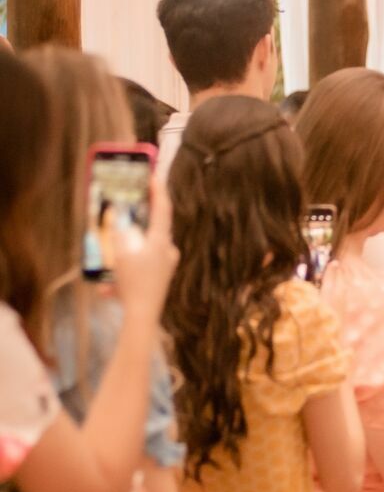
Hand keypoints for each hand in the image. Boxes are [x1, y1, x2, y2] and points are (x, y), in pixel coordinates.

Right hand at [109, 170, 178, 322]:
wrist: (142, 316)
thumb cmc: (135, 282)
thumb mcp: (123, 253)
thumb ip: (121, 232)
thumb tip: (120, 219)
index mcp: (162, 242)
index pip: (163, 209)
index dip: (158, 191)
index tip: (154, 175)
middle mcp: (168, 252)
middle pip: (152, 229)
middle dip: (135, 222)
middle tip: (124, 212)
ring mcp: (164, 267)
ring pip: (141, 250)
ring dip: (123, 254)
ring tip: (109, 263)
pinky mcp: (158, 280)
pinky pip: (137, 269)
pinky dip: (122, 274)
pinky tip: (107, 290)